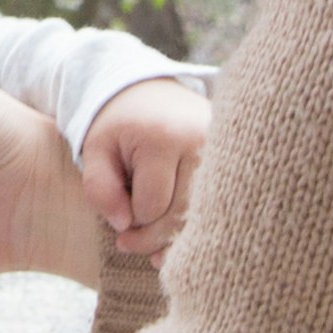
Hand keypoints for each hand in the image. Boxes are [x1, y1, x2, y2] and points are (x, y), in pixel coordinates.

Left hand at [78, 76, 208, 255]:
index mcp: (163, 138)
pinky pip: (220, 208)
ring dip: (175, 235)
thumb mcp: (96, 149)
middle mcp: (202, 145)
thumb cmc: (122, 125)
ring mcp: (226, 153)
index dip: (131, 219)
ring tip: (151, 238)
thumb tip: (124, 226)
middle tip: (127, 240)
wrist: (153, 92)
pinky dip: (199, 226)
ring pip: (204, 218)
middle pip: (182, 216)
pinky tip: (178, 234)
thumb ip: (99, 188)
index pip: (151, 207)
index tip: (121, 210)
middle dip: (152, 237)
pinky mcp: (237, 160)